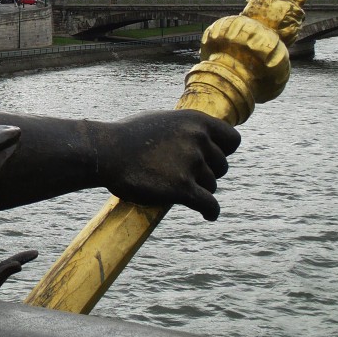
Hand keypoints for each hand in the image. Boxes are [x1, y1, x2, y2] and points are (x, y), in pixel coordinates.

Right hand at [94, 110, 240, 219]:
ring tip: (178, 189)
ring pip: (212, 186)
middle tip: (187, 177)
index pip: (232, 140)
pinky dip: (210, 212)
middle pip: (221, 166)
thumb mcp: (160, 121)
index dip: (223, 151)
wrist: (105, 152)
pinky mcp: (182, 188)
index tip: (211, 159)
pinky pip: (209, 205)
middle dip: (208, 173)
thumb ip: (184, 129)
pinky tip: (207, 215)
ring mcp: (191, 163)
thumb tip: (201, 136)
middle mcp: (197, 139)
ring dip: (199, 190)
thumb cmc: (126, 136)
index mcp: (195, 120)